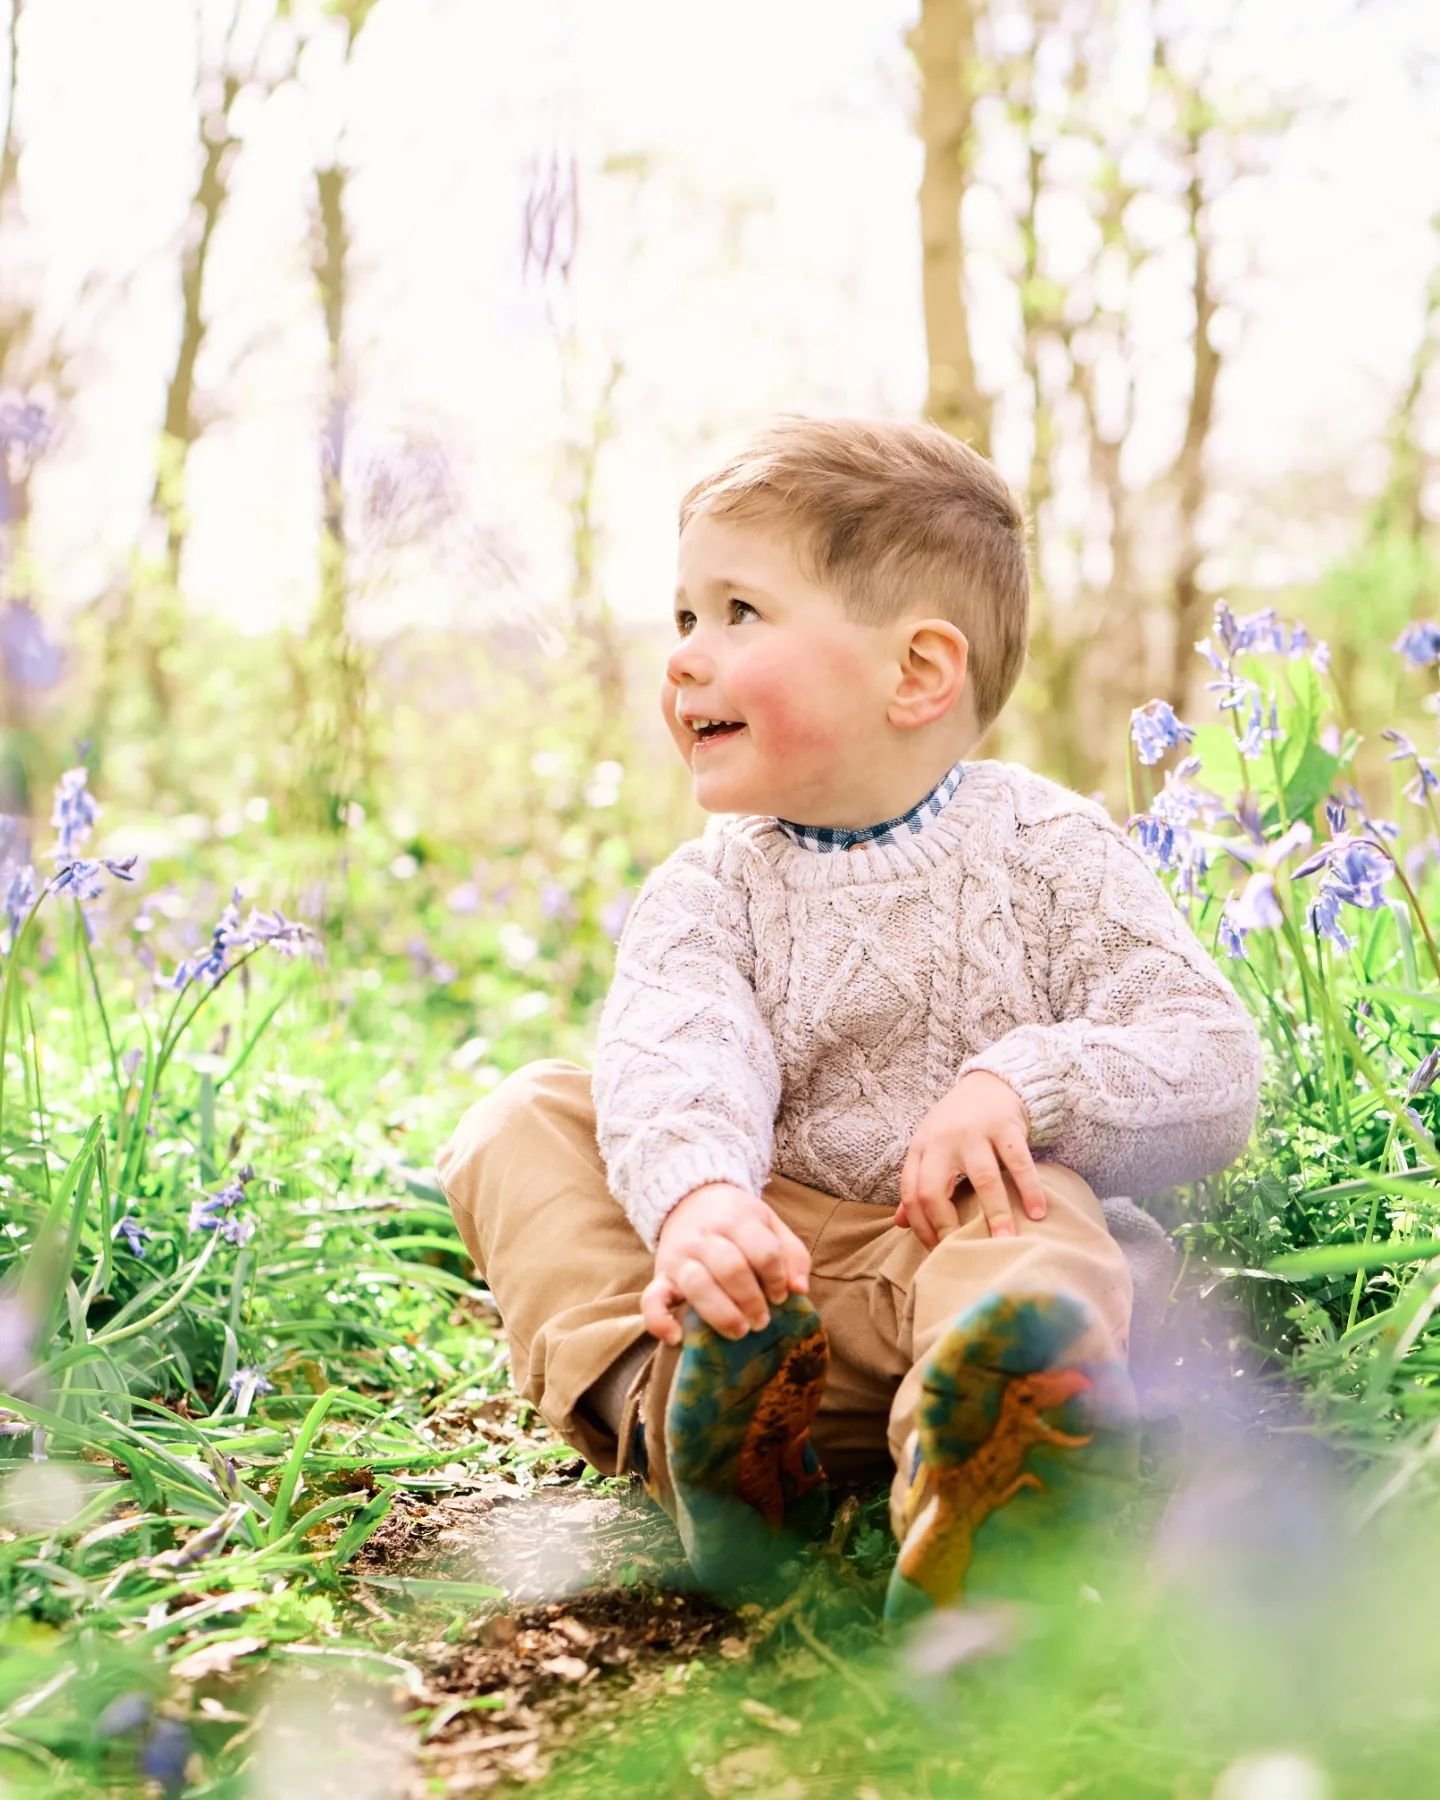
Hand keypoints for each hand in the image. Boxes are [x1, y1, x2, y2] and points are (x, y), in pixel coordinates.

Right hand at [642, 1183, 810, 1346]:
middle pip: (731, 1269)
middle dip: (752, 1300)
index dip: (777, 1277)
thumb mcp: (770, 1224)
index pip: (763, 1251)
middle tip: (762, 1321)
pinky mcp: (660, 1275)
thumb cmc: (737, 1220)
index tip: (781, 1296)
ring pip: (698, 1285)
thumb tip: (800, 1289)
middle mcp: (705, 1237)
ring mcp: (680, 1256)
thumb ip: (791, 1254)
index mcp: (737, 1219)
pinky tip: (677, 1339)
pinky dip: (660, 1322)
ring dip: (721, 1313)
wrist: (689, 1198)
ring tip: (740, 1330)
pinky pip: (651, 1300)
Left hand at [895, 1071, 1047, 1247]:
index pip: (912, 1193)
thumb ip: (917, 1182)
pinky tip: (1038, 1213)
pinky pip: (1019, 1163)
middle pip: (934, 1189)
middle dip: (947, 1226)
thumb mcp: (929, 1148)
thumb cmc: (955, 1125)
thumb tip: (900, 1223)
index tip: (938, 1252)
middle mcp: (943, 1140)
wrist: (988, 1083)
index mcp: (921, 1148)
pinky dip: (1030, 1189)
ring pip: (983, 1179)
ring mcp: (975, 1132)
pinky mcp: (1006, 1127)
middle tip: (965, 1253)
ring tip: (1006, 1241)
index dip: (922, 1227)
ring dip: (996, 1214)